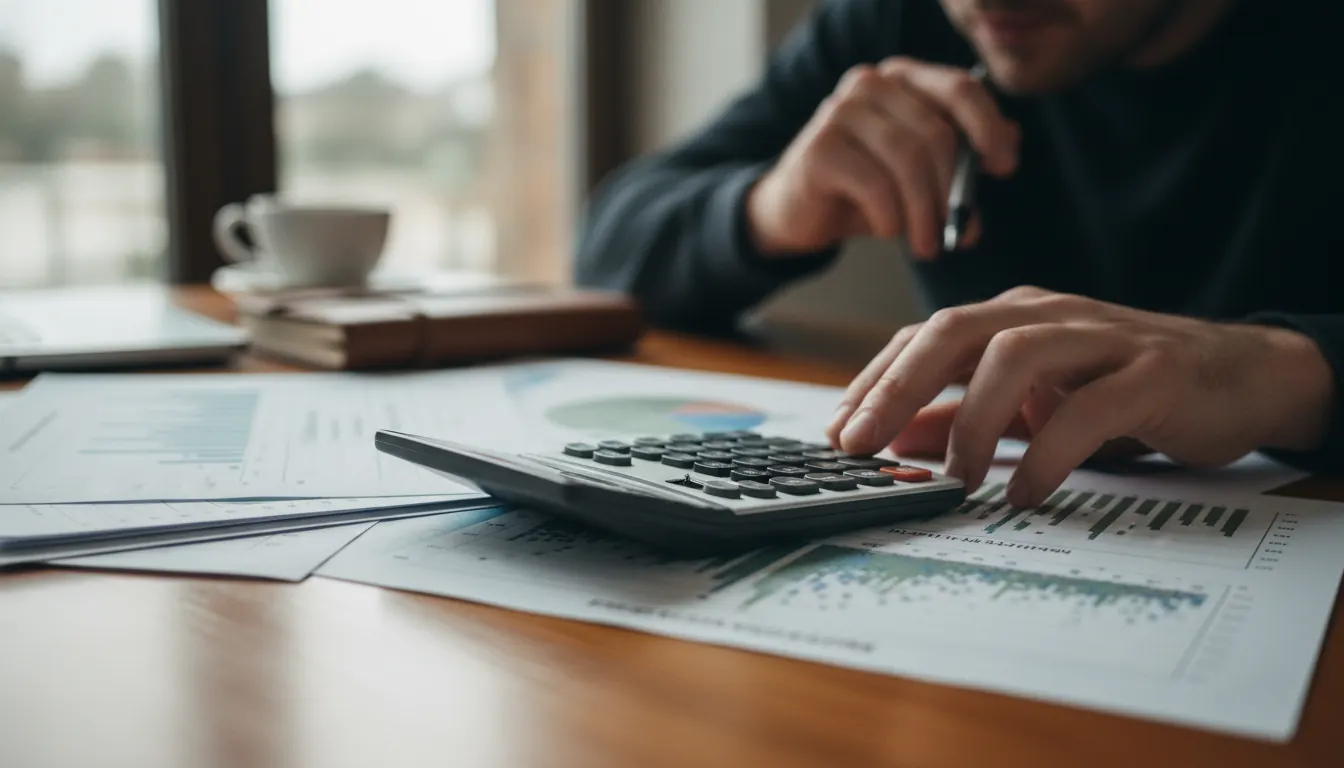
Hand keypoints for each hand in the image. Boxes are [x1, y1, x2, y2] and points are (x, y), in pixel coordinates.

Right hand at [746, 57, 1019, 259]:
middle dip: (955, 191)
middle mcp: (870, 84)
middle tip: (964, 234)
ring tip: (928, 247)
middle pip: (936, 134)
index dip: (988, 128)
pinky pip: (876, 185)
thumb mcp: (921, 172)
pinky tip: (888, 232)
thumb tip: (1011, 145)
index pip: (960, 88)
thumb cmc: (865, 190)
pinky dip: (891, 218)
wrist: (797, 213)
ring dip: (925, 214)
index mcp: (902, 79)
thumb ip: (964, 154)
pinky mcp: (819, 149)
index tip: (1004, 169)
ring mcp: (840, 112)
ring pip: (908, 160)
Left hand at [825, 286, 1334, 507]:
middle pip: (954, 331)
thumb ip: (964, 415)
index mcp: (1013, 317)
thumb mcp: (1033, 403)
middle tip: (860, 444)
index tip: (836, 433)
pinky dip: (1049, 452)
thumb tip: (892, 438)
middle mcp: (1048, 315)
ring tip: (952, 477)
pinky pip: (1090, 408)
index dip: (874, 381)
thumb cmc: (1124, 387)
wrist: (1240, 375)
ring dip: (971, 420)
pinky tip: (1023, 492)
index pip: (924, 337)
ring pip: (1015, 356)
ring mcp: (1101, 338)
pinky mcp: (1152, 373)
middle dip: (897, 386)